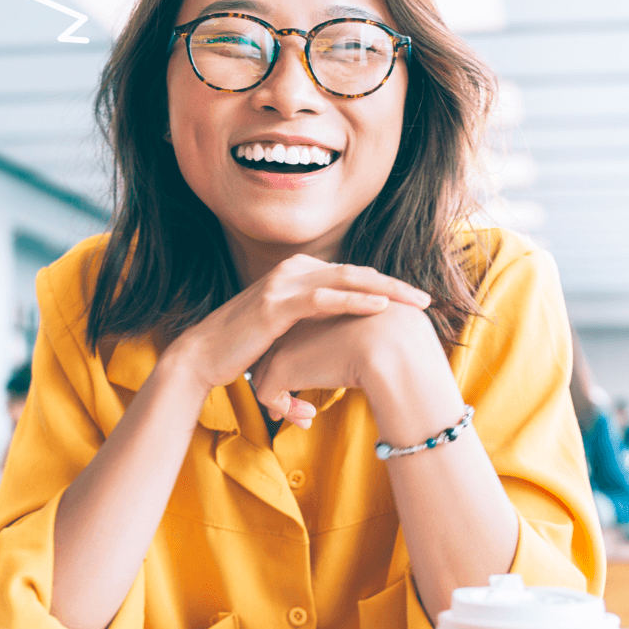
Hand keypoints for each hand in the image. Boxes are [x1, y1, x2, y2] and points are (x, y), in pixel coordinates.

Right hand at [166, 256, 430, 421]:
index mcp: (296, 274)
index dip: (384, 286)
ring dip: (386, 290)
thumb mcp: (284, 331)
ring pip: (345, 280)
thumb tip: (338, 339)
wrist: (202, 357)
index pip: (349, 276)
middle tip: (427, 300)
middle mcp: (291, 271)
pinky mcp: (275, 305)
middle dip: (394, 285)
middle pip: (355, 272)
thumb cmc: (243, 350)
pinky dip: (356, 301)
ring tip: (416, 303)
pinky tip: (382, 307)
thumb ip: (310, 325)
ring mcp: (282, 284)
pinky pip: (324, 299)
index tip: (413, 302)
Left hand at [249, 300, 449, 428]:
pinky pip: (267, 395)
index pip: (296, 332)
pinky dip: (285, 410)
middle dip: (283, 380)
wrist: (393, 346)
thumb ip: (372, 344)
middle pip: (274, 351)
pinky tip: (309, 421)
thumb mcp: (384, 337)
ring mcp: (285, 342)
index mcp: (318, 309)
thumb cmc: (399, 341)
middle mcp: (297, 321)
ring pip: (265, 374)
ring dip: (284, 401)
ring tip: (307, 418)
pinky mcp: (281, 366)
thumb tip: (380, 363)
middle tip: (302, 408)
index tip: (315, 379)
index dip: (301, 357)